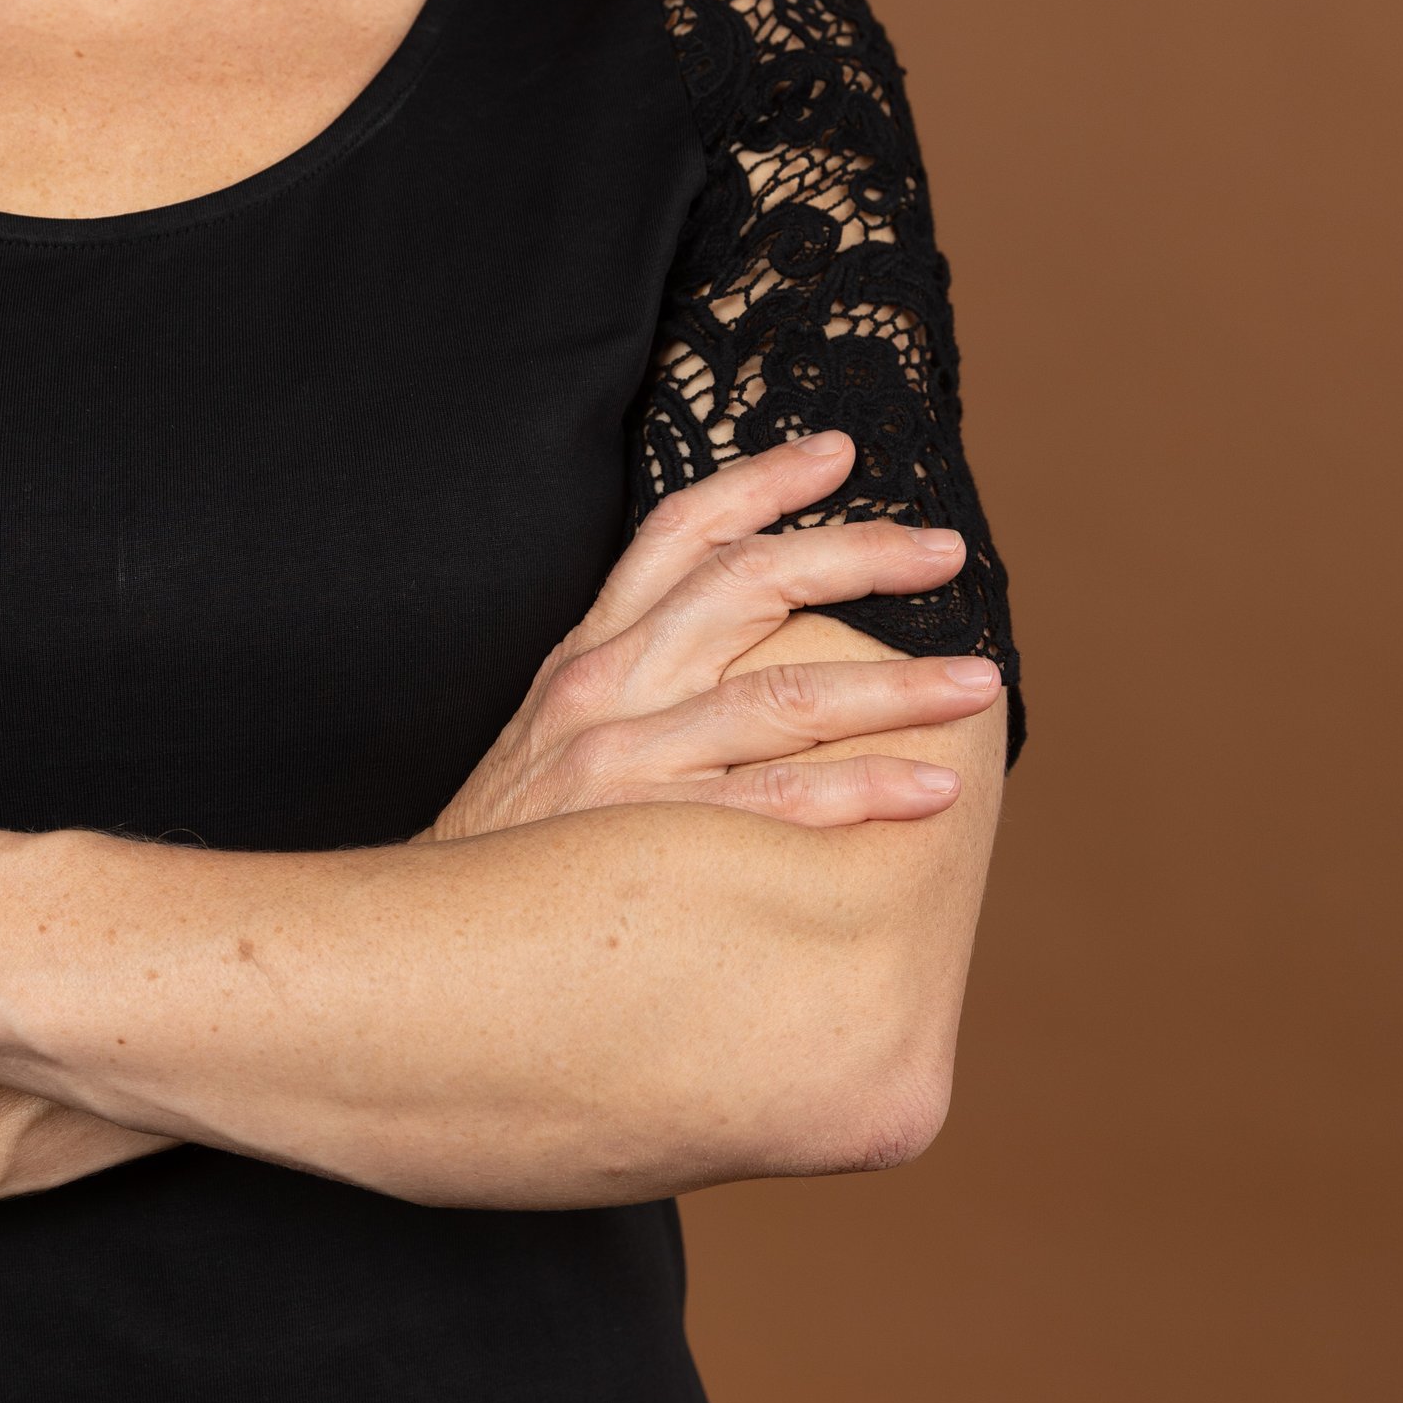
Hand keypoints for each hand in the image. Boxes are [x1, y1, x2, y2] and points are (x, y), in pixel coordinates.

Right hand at [427, 433, 999, 841]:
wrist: (423, 949)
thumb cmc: (504, 853)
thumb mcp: (548, 741)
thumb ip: (627, 696)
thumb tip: (728, 674)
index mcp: (587, 656)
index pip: (678, 534)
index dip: (761, 481)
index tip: (837, 452)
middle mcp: (605, 688)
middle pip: (748, 585)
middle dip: (856, 555)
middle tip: (945, 551)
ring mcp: (622, 762)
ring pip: (783, 696)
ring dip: (896, 687)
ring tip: (979, 683)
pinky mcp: (645, 841)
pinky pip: (775, 806)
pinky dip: (861, 792)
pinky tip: (932, 792)